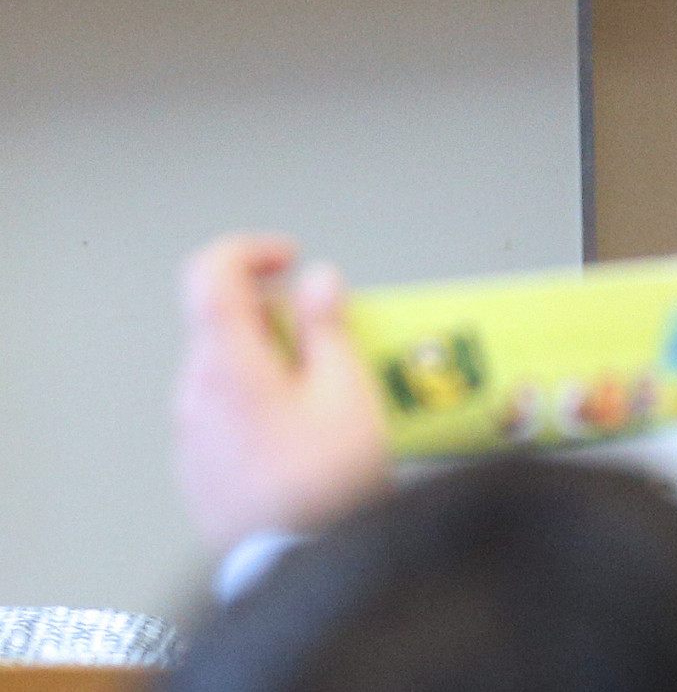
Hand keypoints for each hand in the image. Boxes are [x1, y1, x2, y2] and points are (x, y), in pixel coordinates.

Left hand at [173, 234, 390, 558]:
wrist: (295, 566)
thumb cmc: (326, 481)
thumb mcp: (347, 388)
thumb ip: (327, 325)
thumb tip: (317, 281)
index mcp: (228, 364)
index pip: (210, 274)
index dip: (251, 251)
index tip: (291, 260)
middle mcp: (194, 394)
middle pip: (221, 321)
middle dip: (276, 313)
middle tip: (330, 335)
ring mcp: (189, 434)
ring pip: (222, 366)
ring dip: (268, 356)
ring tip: (324, 389)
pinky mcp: (196, 466)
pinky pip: (221, 408)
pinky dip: (257, 395)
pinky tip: (301, 428)